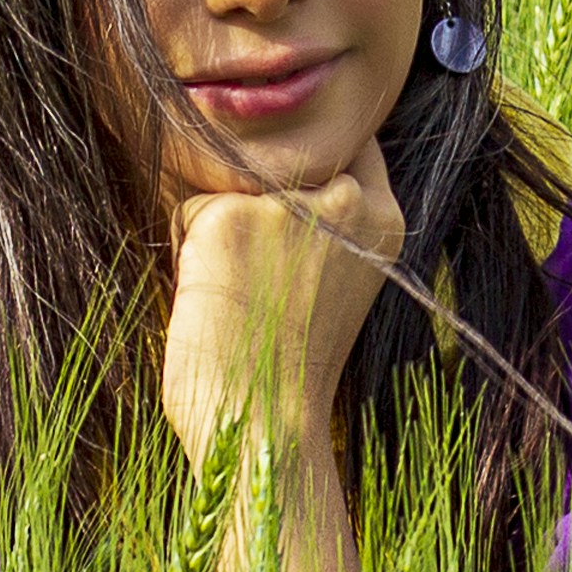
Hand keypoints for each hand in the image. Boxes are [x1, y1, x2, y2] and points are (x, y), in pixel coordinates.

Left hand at [159, 140, 409, 475]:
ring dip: (223, 230)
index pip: (351, 146)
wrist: (266, 425)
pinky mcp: (229, 217)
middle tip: (264, 278)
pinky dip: (189, 254)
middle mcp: (344, 201)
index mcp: (382, 219)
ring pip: (232, 186)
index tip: (298, 203)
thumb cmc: (295, 366)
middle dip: (262, 199)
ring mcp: (287, 205)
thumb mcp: (342, 279)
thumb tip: (280, 172)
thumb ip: (333, 222)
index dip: (315, 168)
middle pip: (282, 160)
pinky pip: (189, 212)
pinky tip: (214, 300)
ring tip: (241, 297)